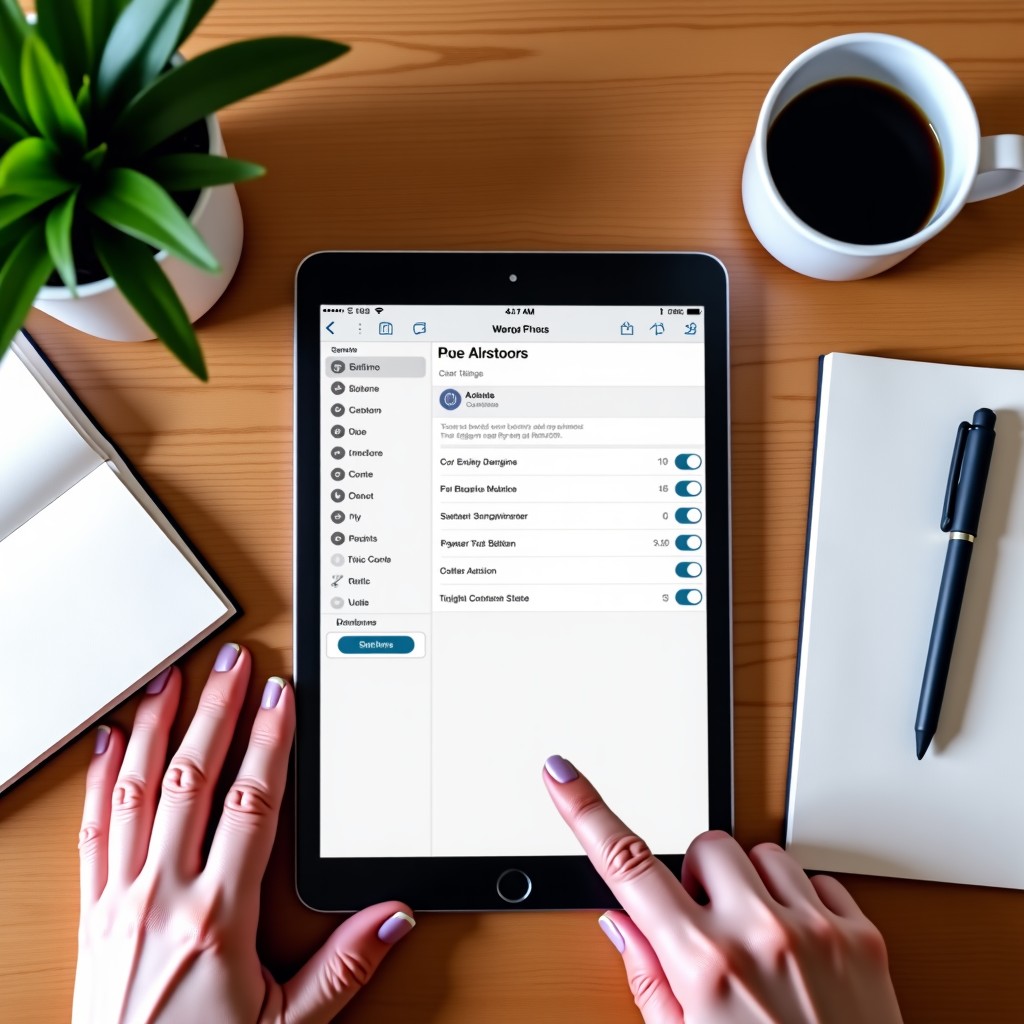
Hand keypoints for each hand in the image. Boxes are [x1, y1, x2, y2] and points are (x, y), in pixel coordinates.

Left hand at [74, 643, 414, 1023]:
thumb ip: (344, 968)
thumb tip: (393, 916)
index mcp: (218, 916)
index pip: (249, 803)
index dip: (268, 742)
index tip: (279, 698)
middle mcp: (164, 894)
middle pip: (192, 777)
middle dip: (215, 711)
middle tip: (231, 664)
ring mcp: (121, 898)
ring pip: (138, 790)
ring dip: (155, 728)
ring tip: (170, 680)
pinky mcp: (92, 911)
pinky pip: (94, 830)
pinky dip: (101, 779)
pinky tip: (111, 742)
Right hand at [542, 756, 902, 1023]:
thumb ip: (649, 981)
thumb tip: (622, 923)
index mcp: (703, 967)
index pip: (626, 866)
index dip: (586, 811)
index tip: (561, 775)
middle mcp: (759, 937)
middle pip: (704, 845)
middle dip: (698, 879)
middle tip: (708, 931)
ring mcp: (815, 932)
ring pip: (761, 854)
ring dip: (751, 888)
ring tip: (757, 945)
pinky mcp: (863, 937)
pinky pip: (817, 880)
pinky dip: (801, 904)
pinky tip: (798, 949)